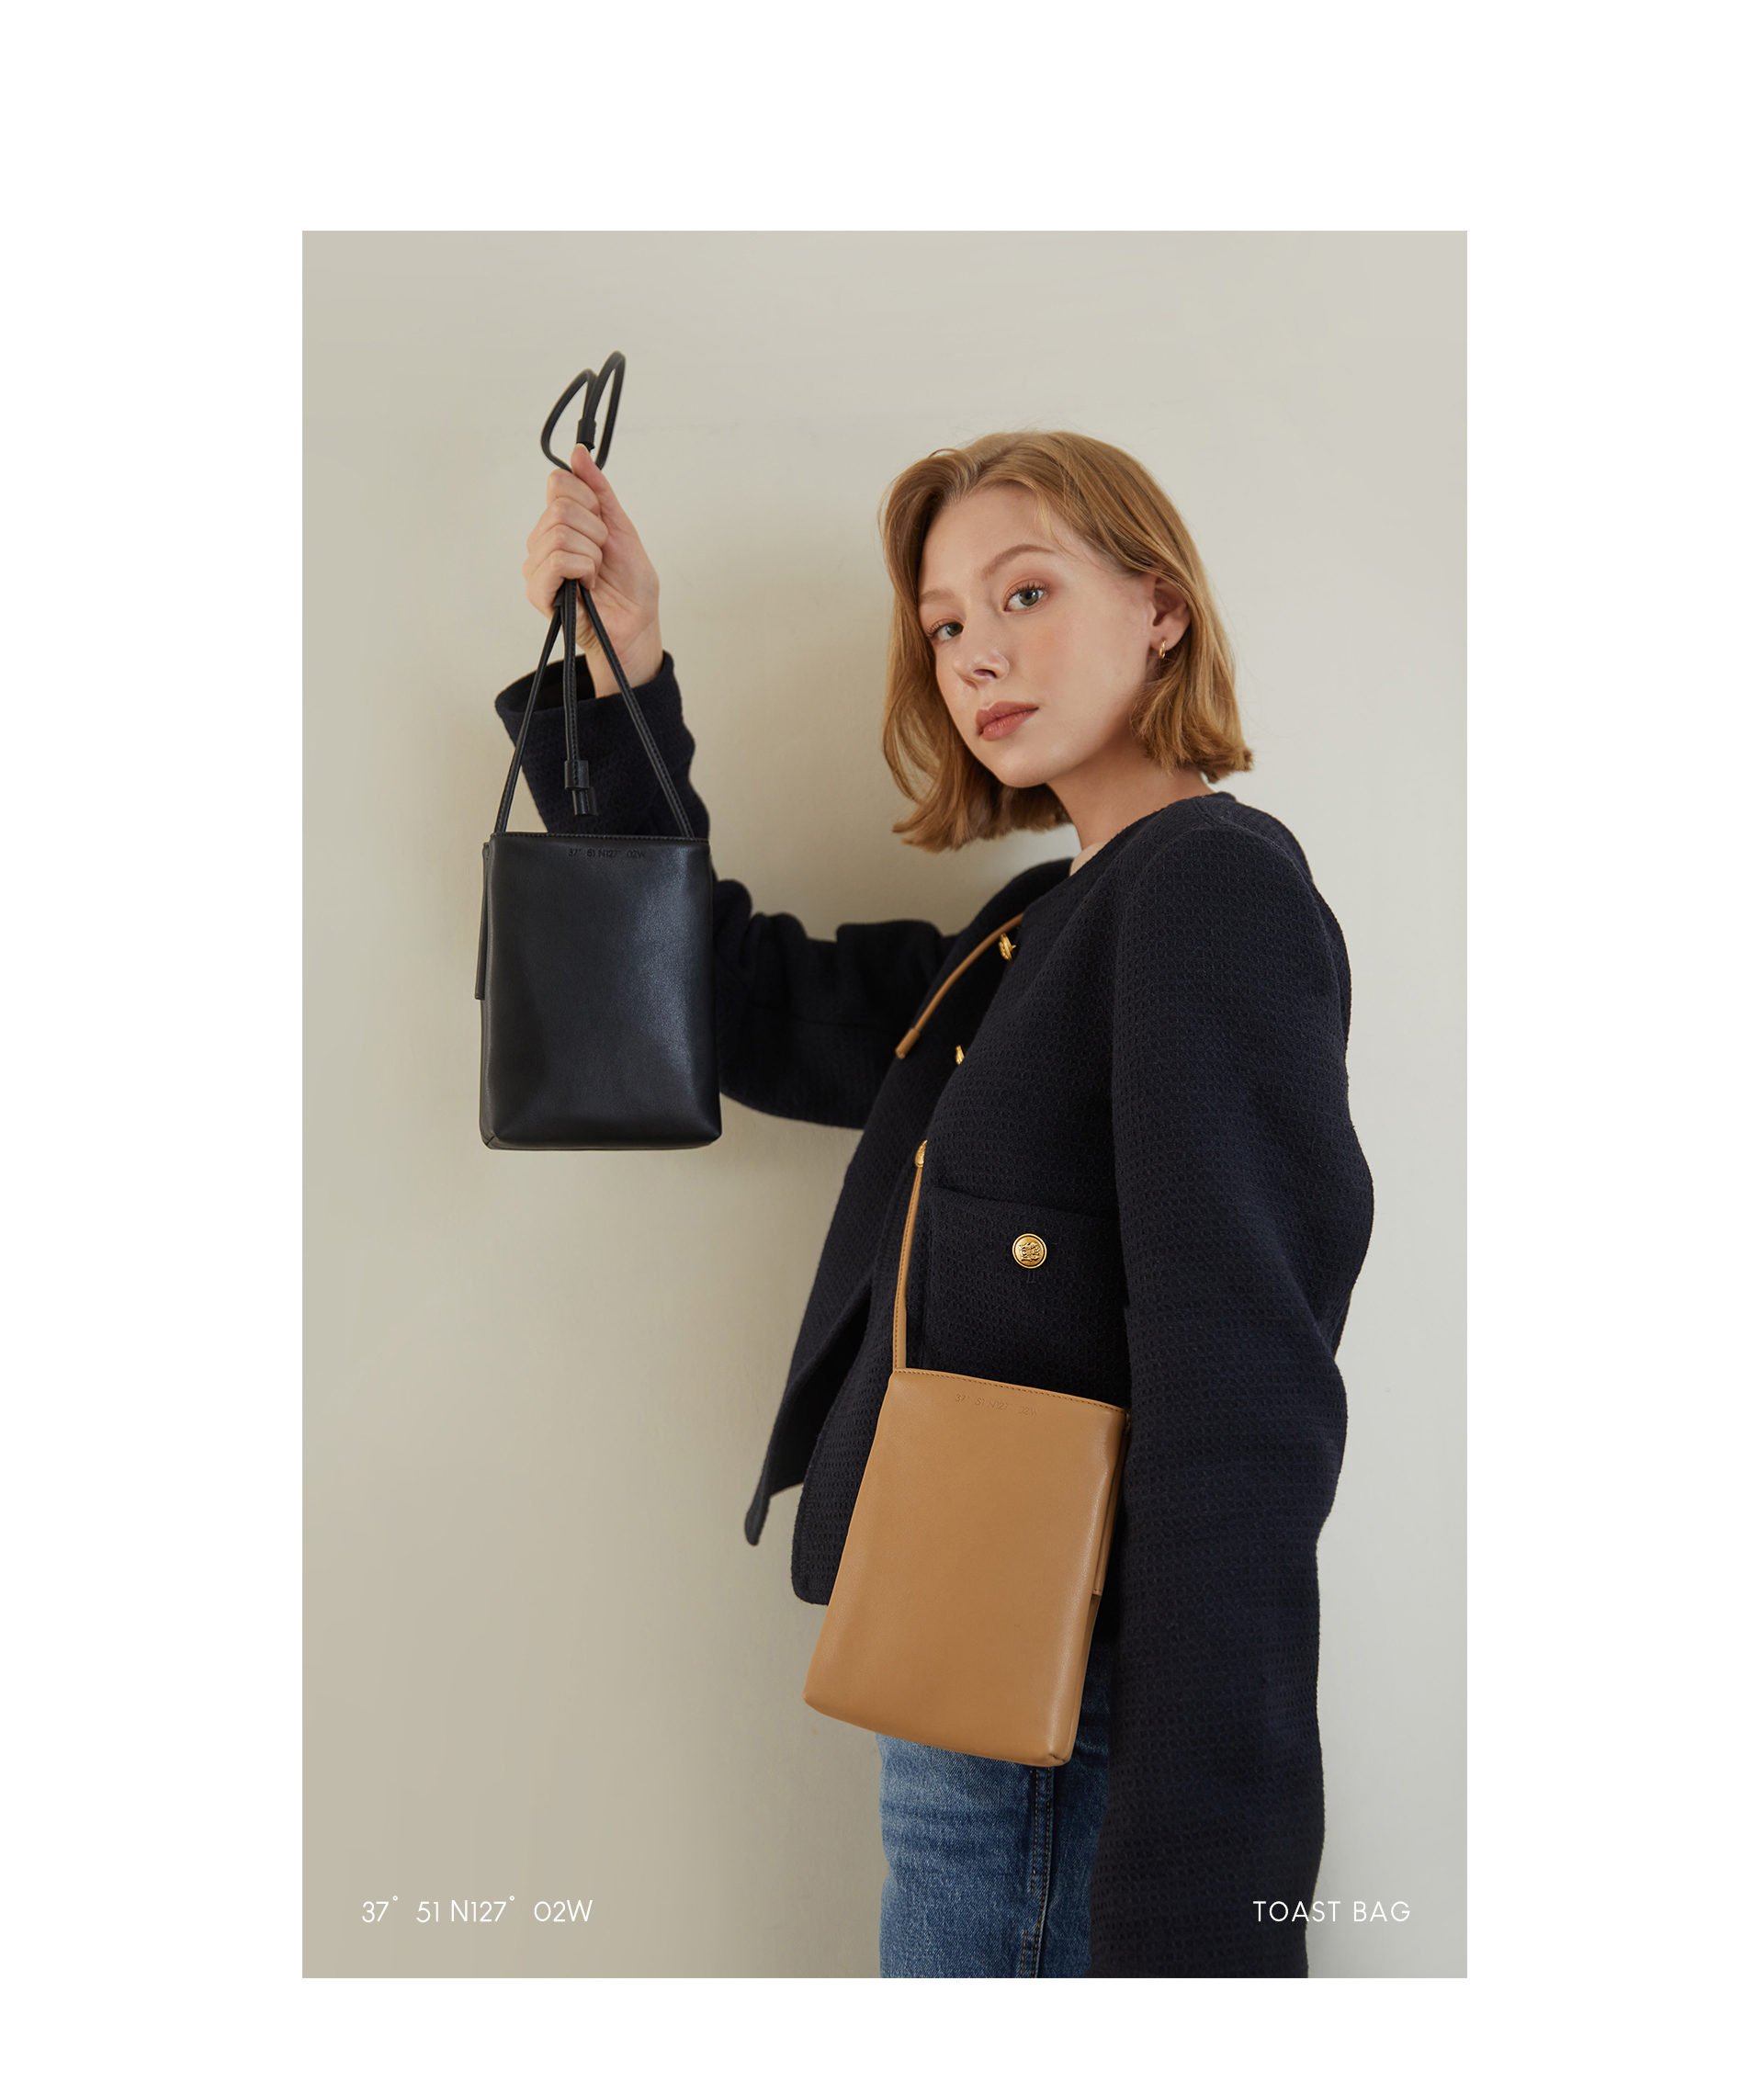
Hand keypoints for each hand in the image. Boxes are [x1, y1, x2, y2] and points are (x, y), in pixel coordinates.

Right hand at [522, 444, 663, 693]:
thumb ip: (599, 490)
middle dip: (594, 530)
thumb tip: (579, 453)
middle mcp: (543, 541)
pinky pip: (557, 560)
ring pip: (559, 533)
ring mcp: (537, 566)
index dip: (588, 499)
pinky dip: (583, 570)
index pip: (558, 483)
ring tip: (596, 573)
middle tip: (602, 554)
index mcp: (560, 522)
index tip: (603, 524)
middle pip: (559, 507)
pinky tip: (588, 585)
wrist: (637, 624)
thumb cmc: (629, 584)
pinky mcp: (538, 591)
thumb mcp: (620, 527)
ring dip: (591, 553)